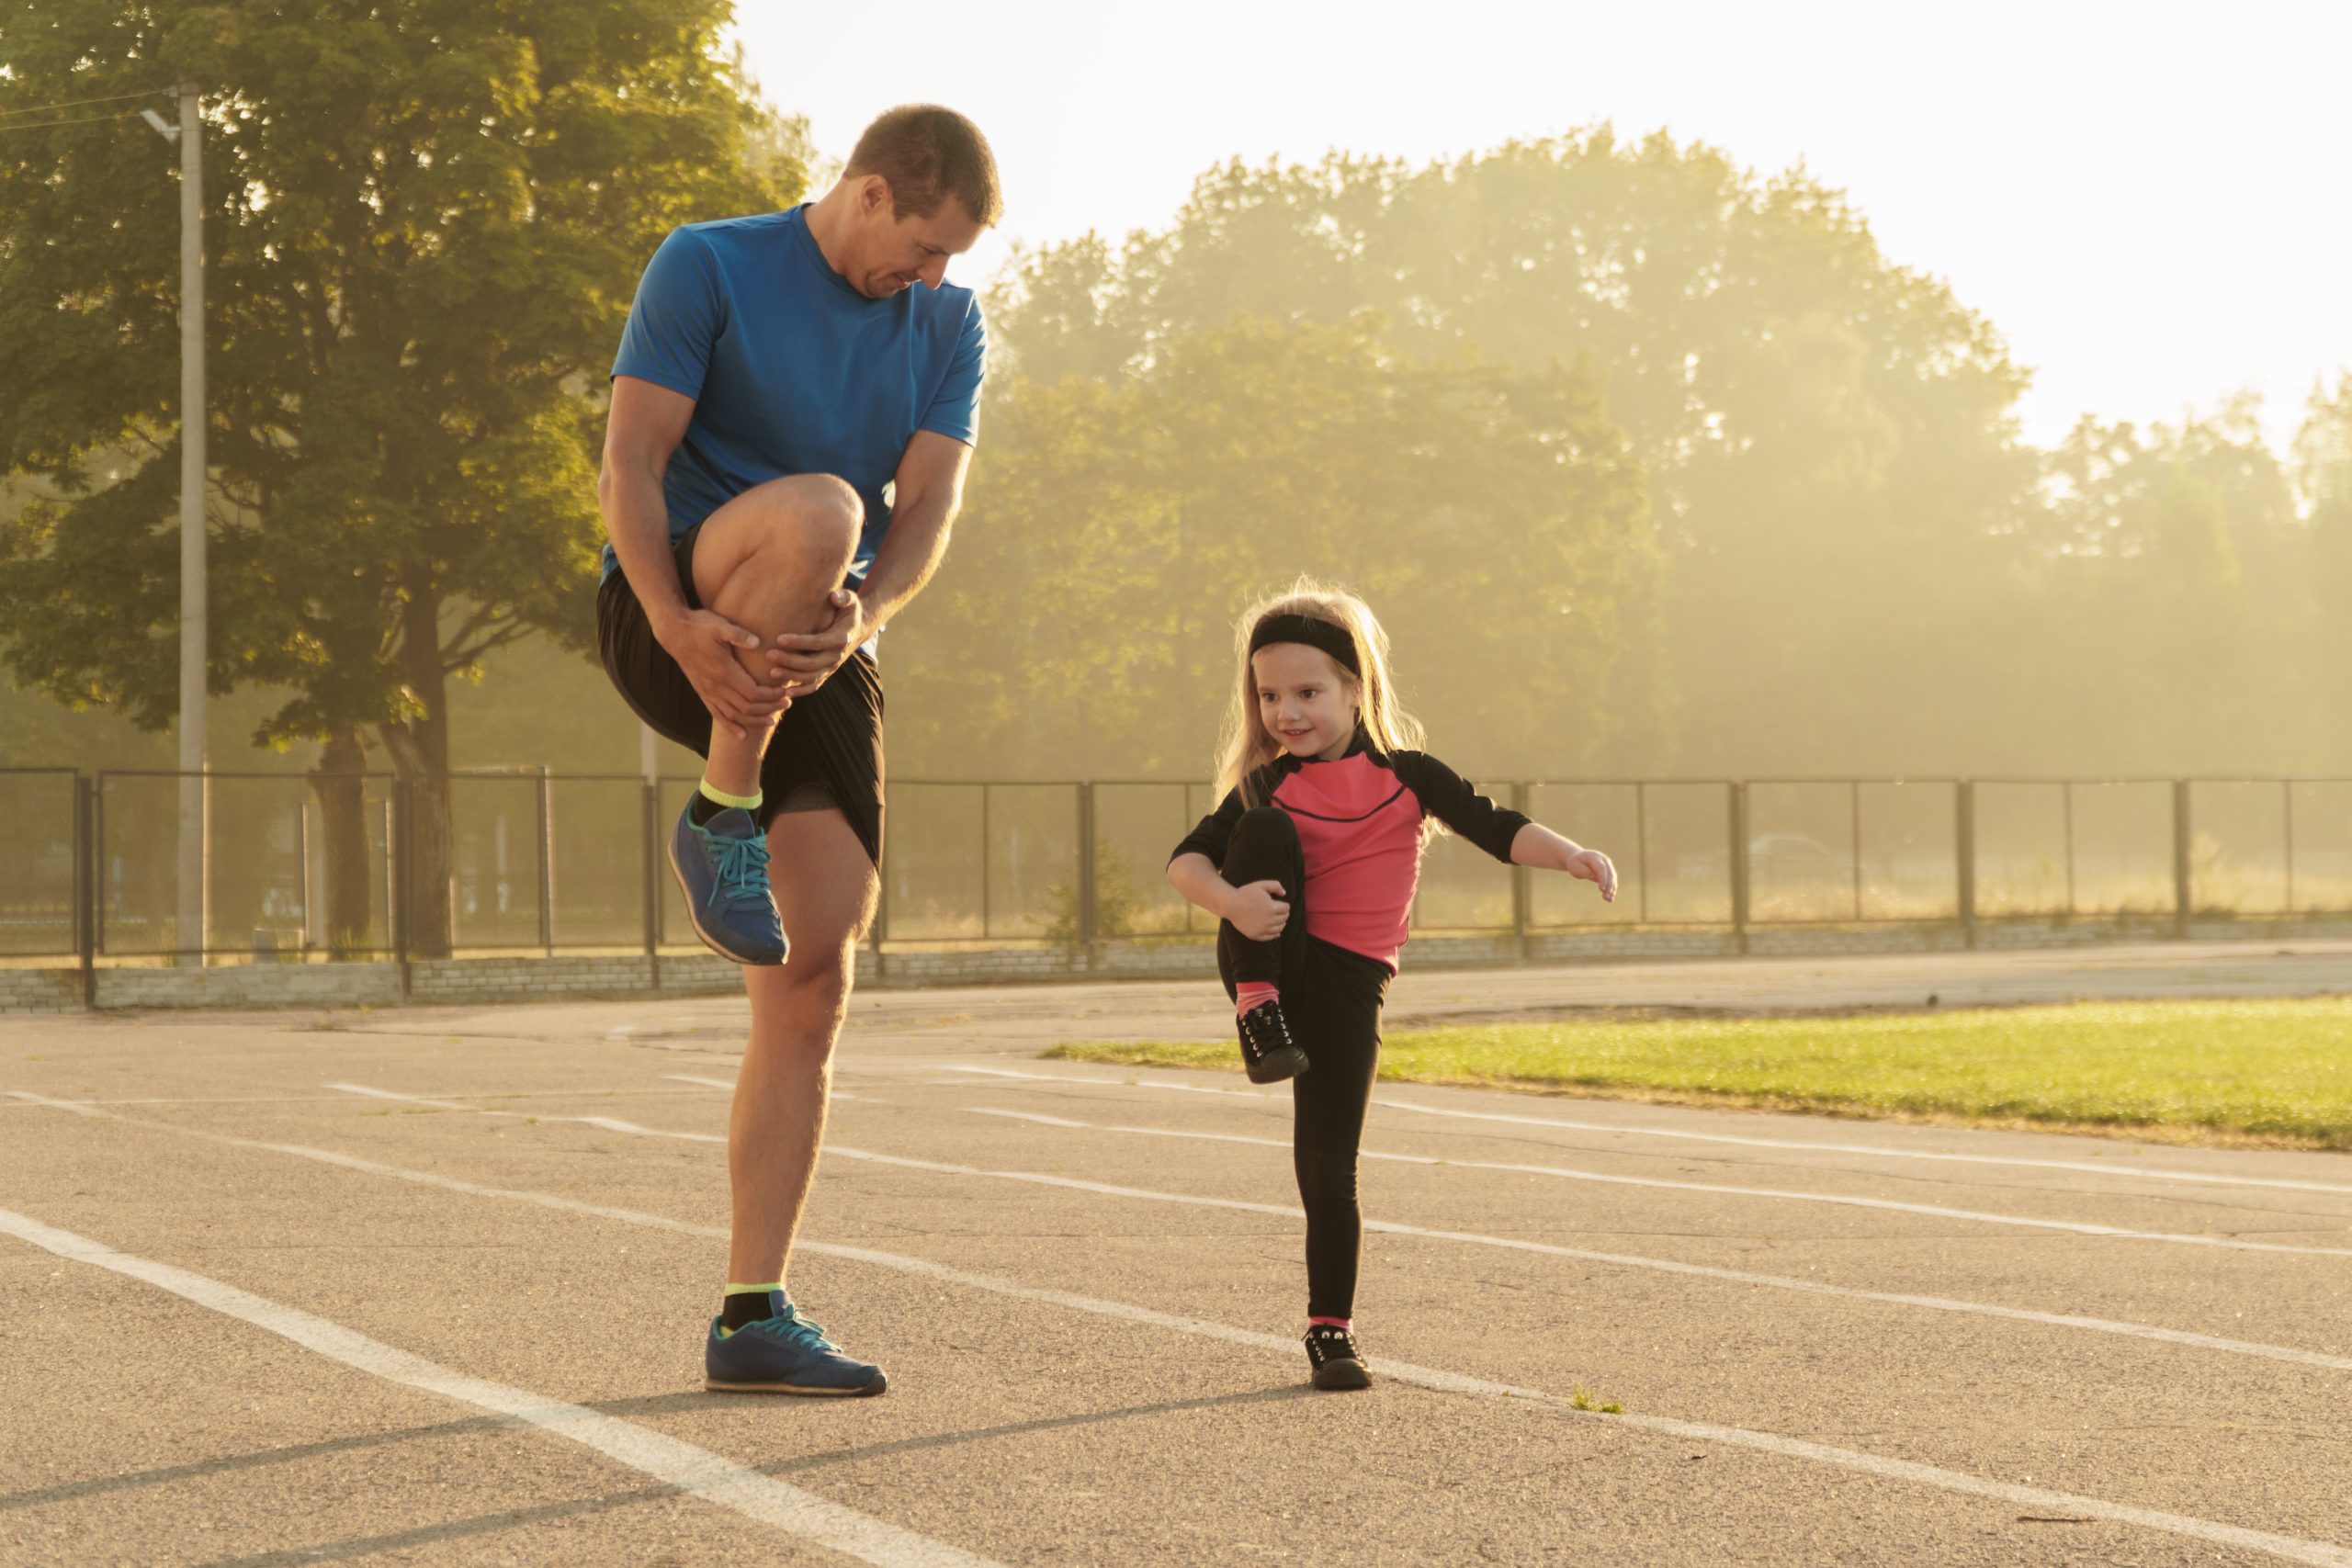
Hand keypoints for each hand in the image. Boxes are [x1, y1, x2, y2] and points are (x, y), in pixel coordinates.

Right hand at [652, 607, 791, 740]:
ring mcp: (708, 692)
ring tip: (772, 720)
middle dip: (769, 708)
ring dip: (755, 720)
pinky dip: (731, 727)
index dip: (771, 696)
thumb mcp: (720, 626)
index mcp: (724, 671)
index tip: (785, 691)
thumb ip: (739, 635)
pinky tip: (742, 735)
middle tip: (787, 704)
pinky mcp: (702, 693)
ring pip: (734, 716)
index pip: (753, 693)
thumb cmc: (700, 626)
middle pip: (747, 708)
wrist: (674, 633)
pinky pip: (717, 715)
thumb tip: (758, 642)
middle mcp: (715, 686)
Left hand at [769, 589, 866, 694]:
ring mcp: (832, 667)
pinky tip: (784, 693)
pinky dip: (799, 691)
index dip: (799, 642)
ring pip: (810, 677)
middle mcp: (837, 656)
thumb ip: (843, 597)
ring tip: (771, 672)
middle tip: (768, 654)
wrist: (859, 628)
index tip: (779, 638)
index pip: (818, 642)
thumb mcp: (851, 600)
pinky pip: (813, 686)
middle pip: (811, 663)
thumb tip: (834, 596)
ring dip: (790, 677)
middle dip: (789, 660)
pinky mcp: (827, 673)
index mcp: (841, 638)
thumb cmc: (849, 611)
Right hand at [1224, 879, 1290, 941]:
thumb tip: (1284, 893)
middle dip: (1284, 914)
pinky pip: (1270, 937)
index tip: (1281, 904)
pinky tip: (1276, 932)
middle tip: (1280, 911)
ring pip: (1279, 928)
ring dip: (1281, 924)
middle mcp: (1269, 920)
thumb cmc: (1245, 893)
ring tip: (1279, 920)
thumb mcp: (1261, 885)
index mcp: (1272, 908)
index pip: (1286, 908)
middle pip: (1284, 918)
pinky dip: (1275, 934)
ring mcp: (1263, 929)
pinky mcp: (1256, 935)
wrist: (1230, 905)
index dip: (1285, 905)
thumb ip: (1275, 886)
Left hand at [1569, 848, 1617, 902]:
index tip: (1602, 890)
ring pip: (1612, 877)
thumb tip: (1598, 879)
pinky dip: (1612, 889)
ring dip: (1612, 889)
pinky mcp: (1609, 871)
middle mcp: (1604, 859)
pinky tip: (1610, 898)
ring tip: (1609, 900)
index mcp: (1594, 856)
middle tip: (1606, 897)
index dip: (1603, 879)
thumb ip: (1587, 873)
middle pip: (1609, 873)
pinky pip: (1612, 880)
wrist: (1577, 858)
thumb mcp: (1577, 868)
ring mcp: (1608, 864)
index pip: (1601, 868)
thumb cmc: (1575, 863)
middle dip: (1609, 886)